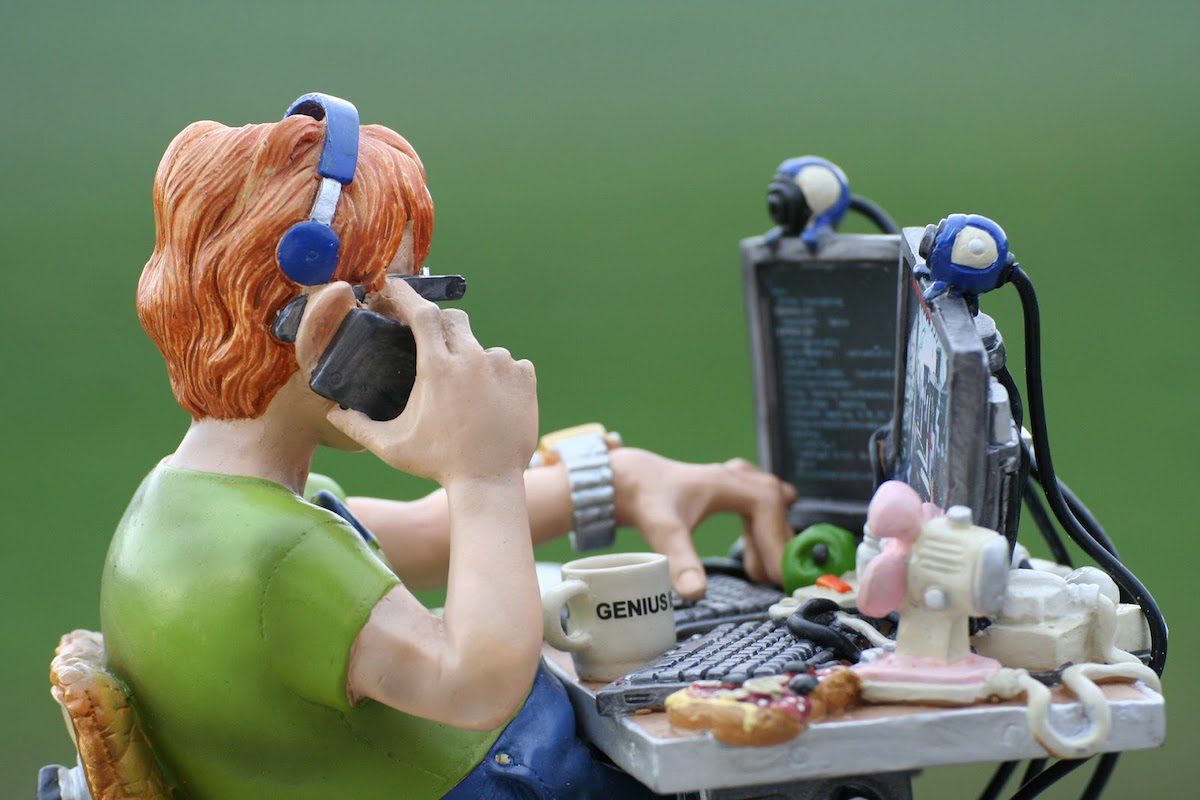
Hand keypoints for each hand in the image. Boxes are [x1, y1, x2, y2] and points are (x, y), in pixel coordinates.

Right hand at [295, 280, 537, 486]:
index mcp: (438, 368)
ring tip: (465, 391)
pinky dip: (499, 375)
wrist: (489, 482)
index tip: (396, 287)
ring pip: (483, 346)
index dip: (407, 295)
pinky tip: (490, 399)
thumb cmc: (438, 464)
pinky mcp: (525, 378)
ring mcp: (503, 367)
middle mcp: (472, 359)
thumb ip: (358, 427)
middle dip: (439, 326)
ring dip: (471, 359)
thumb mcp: (392, 447)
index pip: (421, 313)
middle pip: (453, 320)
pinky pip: (510, 363)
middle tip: (431, 347)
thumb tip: (334, 414)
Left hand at [610, 449, 796, 600]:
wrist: (628, 480)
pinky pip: (760, 506)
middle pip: (775, 506)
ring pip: (770, 506)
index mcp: (724, 482)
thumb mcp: (662, 532)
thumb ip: (680, 561)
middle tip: (769, 579)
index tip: (776, 574)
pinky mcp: (730, 487)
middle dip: (777, 543)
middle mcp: (735, 477)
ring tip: (756, 572)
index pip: (768, 506)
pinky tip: (752, 555)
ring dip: (770, 538)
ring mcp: (734, 479)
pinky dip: (762, 530)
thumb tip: (695, 593)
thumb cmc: (646, 499)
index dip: (777, 540)